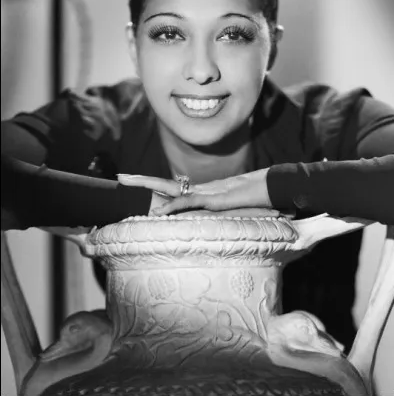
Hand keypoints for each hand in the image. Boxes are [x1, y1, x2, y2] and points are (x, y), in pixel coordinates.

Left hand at [118, 168, 278, 216]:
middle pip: (163, 184)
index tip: (135, 184)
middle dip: (140, 181)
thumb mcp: (236, 210)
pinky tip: (157, 212)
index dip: (152, 186)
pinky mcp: (212, 200)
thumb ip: (225, 214)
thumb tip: (217, 218)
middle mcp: (199, 190)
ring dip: (146, 187)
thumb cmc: (258, 198)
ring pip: (169, 189)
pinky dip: (172, 207)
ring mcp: (204, 193)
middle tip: (118, 177)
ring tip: (125, 183)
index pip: (171, 189)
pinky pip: (188, 203)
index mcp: (201, 193)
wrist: (272, 186)